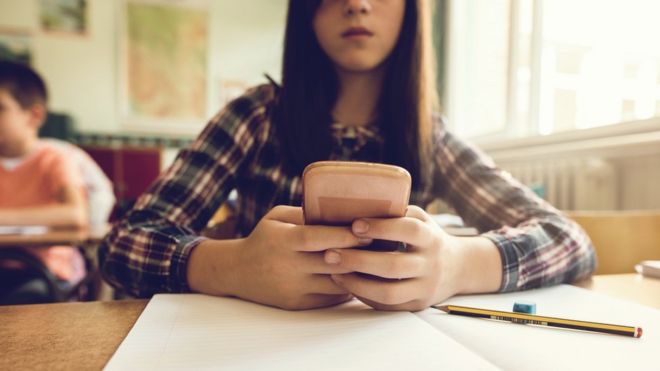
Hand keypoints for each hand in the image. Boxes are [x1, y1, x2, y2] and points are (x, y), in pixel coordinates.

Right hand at [232, 205, 370, 309]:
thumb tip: (341, 208)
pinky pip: (330, 298)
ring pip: (335, 283)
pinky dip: (348, 288)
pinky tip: (361, 277)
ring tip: (378, 262)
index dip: (343, 234)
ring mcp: (293, 288)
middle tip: (383, 244)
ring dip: (358, 274)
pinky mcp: (297, 304)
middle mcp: (287, 266)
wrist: (237, 272)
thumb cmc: (264, 238)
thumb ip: (305, 213)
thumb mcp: (277, 217)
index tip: (366, 229)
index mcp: (282, 241)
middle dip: (359, 254)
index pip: (316, 237)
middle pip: (331, 262)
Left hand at [323, 206, 499, 310]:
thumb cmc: (428, 237)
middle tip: (330, 254)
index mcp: (431, 237)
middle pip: (393, 265)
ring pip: (388, 292)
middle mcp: (431, 264)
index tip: (354, 225)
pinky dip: (364, 295)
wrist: (460, 268)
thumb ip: (397, 212)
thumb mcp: (421, 219)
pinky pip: (387, 305)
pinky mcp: (416, 304)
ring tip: (333, 272)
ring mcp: (424, 287)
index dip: (381, 228)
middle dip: (358, 260)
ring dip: (356, 283)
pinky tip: (347, 284)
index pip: (408, 231)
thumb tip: (357, 202)